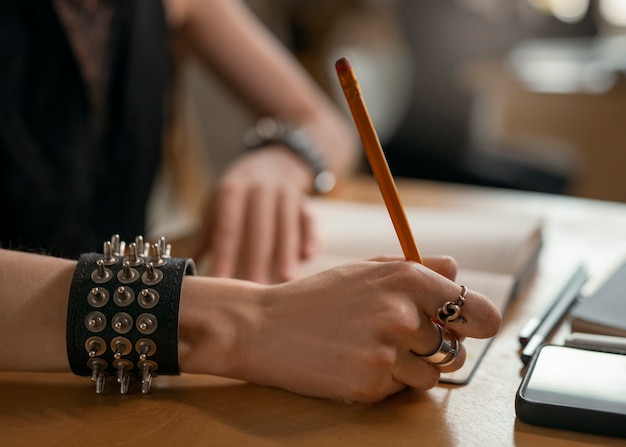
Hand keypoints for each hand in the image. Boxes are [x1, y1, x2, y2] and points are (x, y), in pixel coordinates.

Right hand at [180, 256, 501, 402]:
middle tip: (405, 339)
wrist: (265, 327)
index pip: (476, 310)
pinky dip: (384, 382)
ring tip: (373, 349)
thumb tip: (456, 272)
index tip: (474, 326)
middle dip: (436, 347)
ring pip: (431, 375)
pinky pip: (399, 391)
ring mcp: (386, 353)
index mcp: (406, 278)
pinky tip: (355, 363)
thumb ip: (418, 267)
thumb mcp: (367, 269)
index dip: (479, 321)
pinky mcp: (370, 385)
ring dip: (412, 368)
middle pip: (455, 347)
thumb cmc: (318, 297)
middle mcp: (402, 315)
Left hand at [193, 146, 317, 282]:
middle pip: (258, 228)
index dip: (225, 254)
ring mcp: (284, 193)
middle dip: (257, 260)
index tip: (221, 280)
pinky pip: (309, 218)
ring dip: (286, 252)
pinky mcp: (303, 199)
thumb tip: (187, 266)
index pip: (228, 226)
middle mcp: (259, 188)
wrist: (276, 160)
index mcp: (233, 189)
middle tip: (255, 290)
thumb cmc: (241, 189)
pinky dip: (310, 236)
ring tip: (285, 279)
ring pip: (287, 224)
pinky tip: (308, 255)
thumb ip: (207, 233)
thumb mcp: (219, 201)